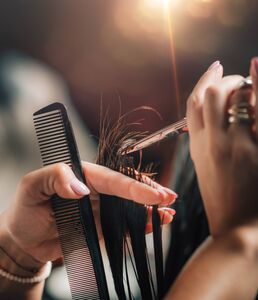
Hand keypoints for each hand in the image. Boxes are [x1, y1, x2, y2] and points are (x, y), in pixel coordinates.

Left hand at [0, 161, 176, 267]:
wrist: (21, 240)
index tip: (150, 194)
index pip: (109, 177)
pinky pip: (121, 226)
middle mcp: (91, 190)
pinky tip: (153, 226)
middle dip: (147, 193)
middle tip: (168, 199)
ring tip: (168, 214)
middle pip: (124, 189)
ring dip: (148, 210)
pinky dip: (138, 226)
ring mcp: (96, 209)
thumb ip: (54, 177)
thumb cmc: (23, 209)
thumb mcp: (31, 187)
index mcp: (78, 174)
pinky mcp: (98, 228)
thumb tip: (81, 188)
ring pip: (127, 207)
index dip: (131, 185)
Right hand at [186, 59, 257, 237]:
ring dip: (246, 84)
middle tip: (240, 82)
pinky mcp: (257, 148)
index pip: (193, 105)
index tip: (215, 68)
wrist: (238, 228)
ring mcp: (235, 143)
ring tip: (253, 88)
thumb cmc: (224, 201)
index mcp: (197, 146)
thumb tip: (219, 121)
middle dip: (227, 80)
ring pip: (235, 96)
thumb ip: (208, 143)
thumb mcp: (207, 169)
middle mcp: (212, 141)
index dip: (204, 81)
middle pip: (212, 94)